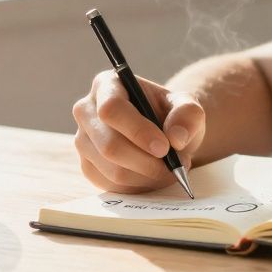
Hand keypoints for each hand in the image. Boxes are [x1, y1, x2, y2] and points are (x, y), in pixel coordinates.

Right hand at [72, 70, 205, 193]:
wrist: (165, 133)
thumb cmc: (172, 116)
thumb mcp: (188, 107)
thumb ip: (188, 115)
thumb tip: (175, 138)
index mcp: (107, 85)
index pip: (112, 108)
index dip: (138, 131)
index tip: (165, 148)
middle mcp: (87, 110)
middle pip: (109, 145)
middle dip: (147, 162)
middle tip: (175, 165)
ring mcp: (82, 140)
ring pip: (112, 169)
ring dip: (147, 176)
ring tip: (171, 170)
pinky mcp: (87, 166)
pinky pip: (111, 185)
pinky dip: (138, 186)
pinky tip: (155, 177)